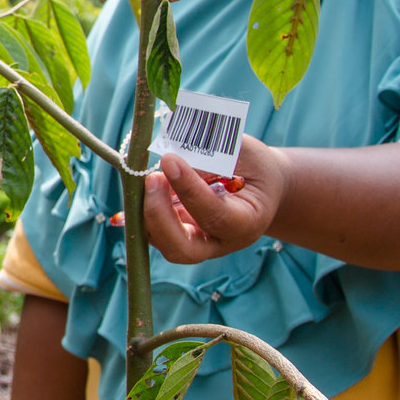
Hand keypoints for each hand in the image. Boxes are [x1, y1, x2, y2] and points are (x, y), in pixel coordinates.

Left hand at [141, 135, 290, 263]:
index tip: (170, 161)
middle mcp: (219, 242)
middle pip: (182, 249)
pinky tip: (141, 182)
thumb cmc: (254, 167)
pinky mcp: (175, 234)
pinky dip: (141, 207)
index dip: (190, 190)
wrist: (257, 186)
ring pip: (160, 241)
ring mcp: (195, 242)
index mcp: (246, 223)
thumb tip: (174, 150)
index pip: (215, 216)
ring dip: (146, 210)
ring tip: (149, 175)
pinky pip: (151, 229)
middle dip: (159, 215)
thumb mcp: (245, 153)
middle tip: (152, 178)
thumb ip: (214, 153)